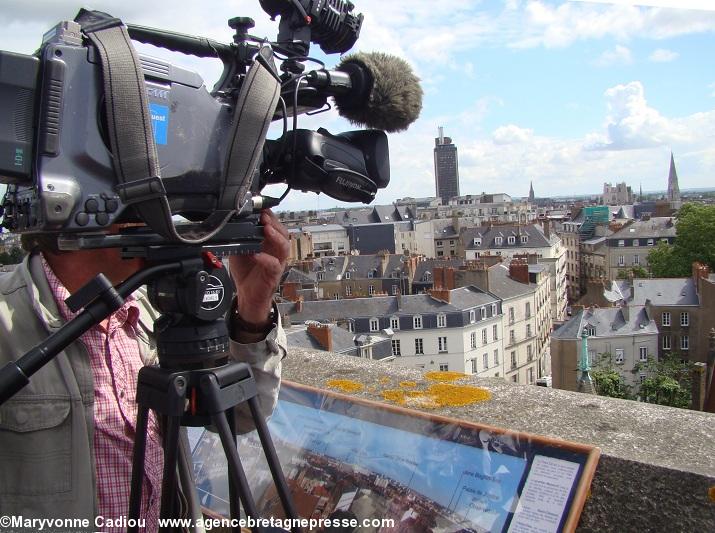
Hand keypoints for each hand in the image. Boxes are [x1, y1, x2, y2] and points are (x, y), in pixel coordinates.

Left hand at [228, 209, 289, 327]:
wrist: (247, 295)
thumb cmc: (246, 272)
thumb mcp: (239, 251)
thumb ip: (239, 239)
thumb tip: (231, 225)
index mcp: (269, 243)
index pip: (274, 226)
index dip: (270, 216)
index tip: (261, 208)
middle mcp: (275, 251)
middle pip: (283, 233)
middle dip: (274, 222)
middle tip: (264, 216)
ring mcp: (277, 263)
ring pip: (284, 247)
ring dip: (276, 236)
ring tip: (266, 229)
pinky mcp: (274, 275)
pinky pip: (274, 264)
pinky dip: (265, 258)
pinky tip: (256, 254)